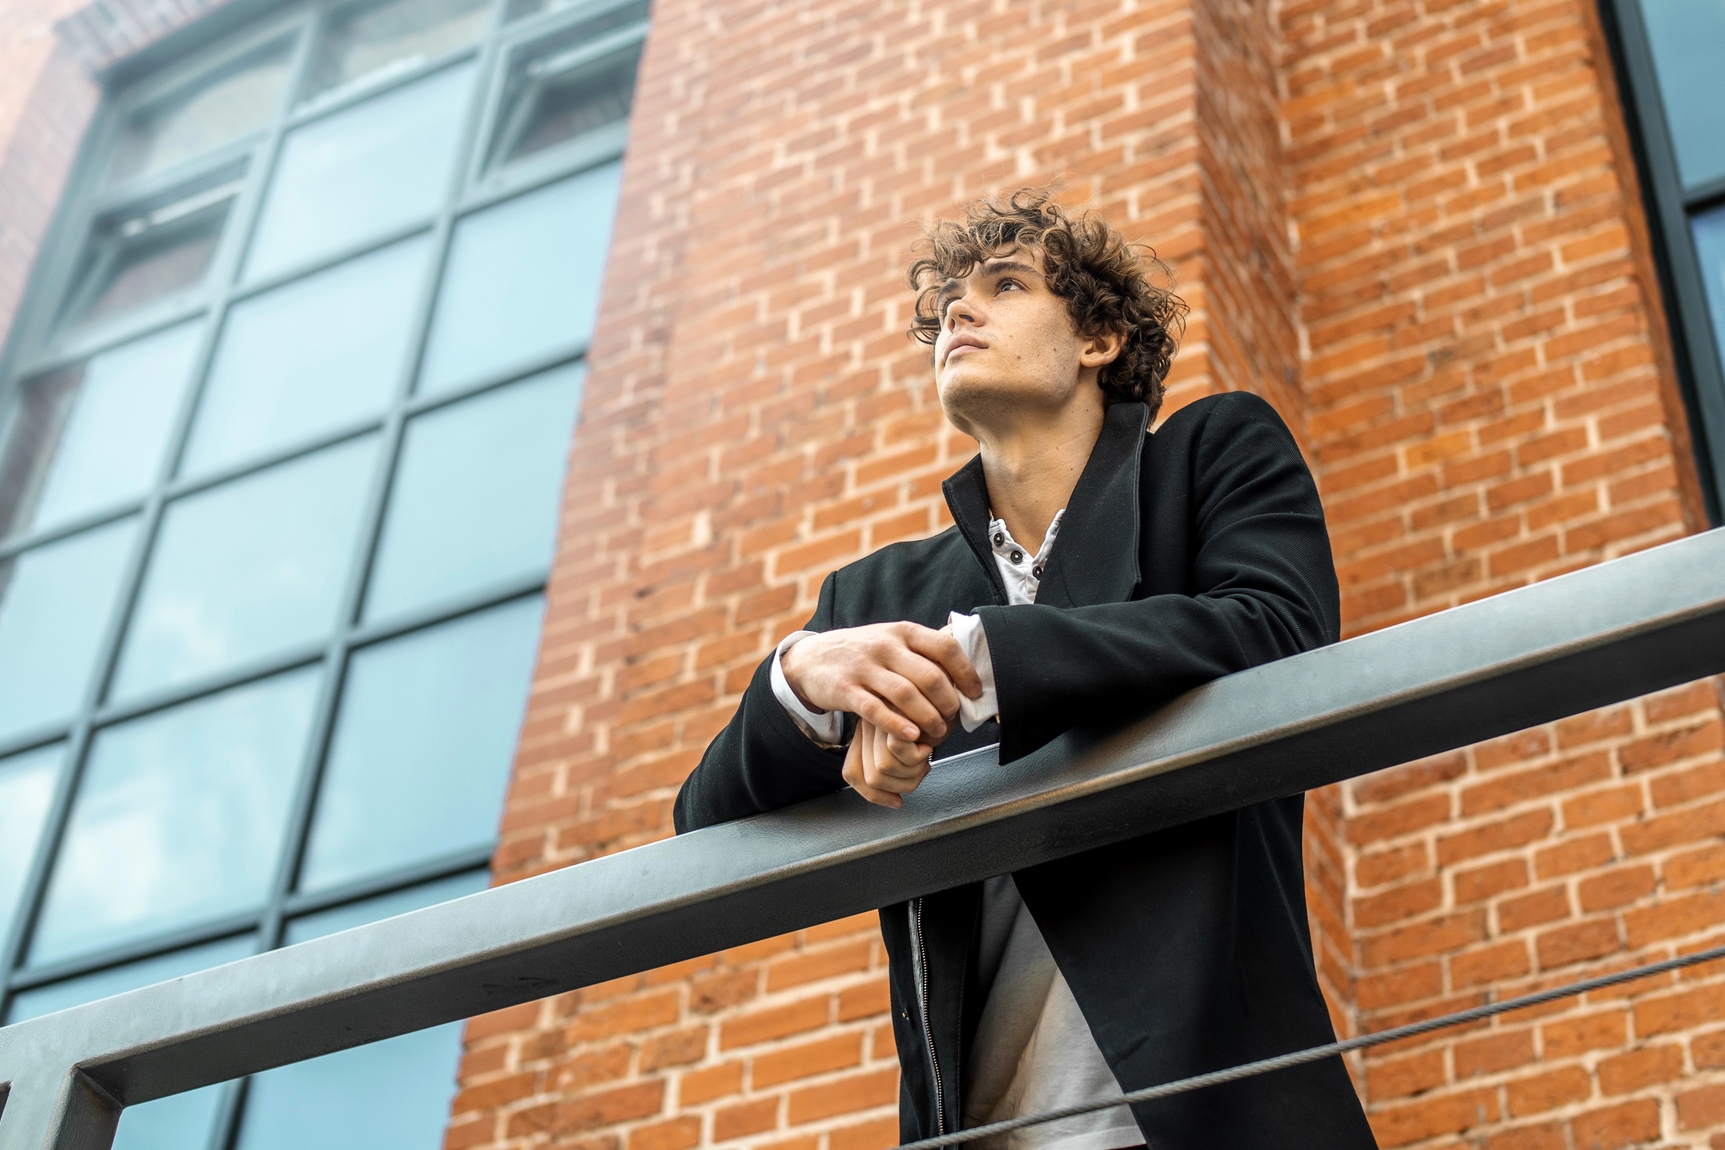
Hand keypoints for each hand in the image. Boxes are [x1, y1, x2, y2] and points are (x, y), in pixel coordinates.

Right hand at [781, 621, 981, 745]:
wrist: (810, 658)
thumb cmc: (862, 652)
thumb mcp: (891, 639)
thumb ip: (921, 651)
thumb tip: (963, 669)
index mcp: (903, 631)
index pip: (944, 646)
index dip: (965, 671)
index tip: (975, 691)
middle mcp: (885, 646)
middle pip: (929, 675)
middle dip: (948, 702)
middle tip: (953, 718)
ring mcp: (864, 668)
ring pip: (906, 694)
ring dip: (928, 717)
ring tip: (937, 733)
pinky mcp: (845, 690)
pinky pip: (876, 710)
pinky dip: (897, 725)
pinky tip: (910, 736)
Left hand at [843, 718, 931, 807]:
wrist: (950, 688)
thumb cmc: (937, 716)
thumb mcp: (913, 746)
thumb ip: (897, 769)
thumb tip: (893, 802)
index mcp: (867, 733)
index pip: (853, 773)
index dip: (875, 795)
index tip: (896, 799)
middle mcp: (868, 724)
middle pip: (871, 778)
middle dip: (903, 784)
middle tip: (920, 768)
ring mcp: (877, 716)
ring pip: (884, 767)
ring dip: (913, 769)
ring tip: (924, 752)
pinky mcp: (891, 710)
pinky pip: (897, 750)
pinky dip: (919, 753)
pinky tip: (928, 741)